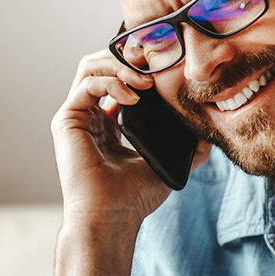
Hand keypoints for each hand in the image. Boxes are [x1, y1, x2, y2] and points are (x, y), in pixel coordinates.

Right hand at [51, 51, 209, 227]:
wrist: (111, 218)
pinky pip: (88, 84)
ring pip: (91, 67)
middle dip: (129, 57)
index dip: (138, 67)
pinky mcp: (66, 120)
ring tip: (147, 80)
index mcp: (107, 124)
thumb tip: (208, 135)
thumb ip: (186, 148)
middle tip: (154, 60)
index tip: (163, 66)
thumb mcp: (166, 165)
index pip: (117, 79)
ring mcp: (75, 117)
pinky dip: (112, 83)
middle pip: (101, 65)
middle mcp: (88, 116)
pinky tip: (134, 97)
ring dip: (121, 66)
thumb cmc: (133, 198)